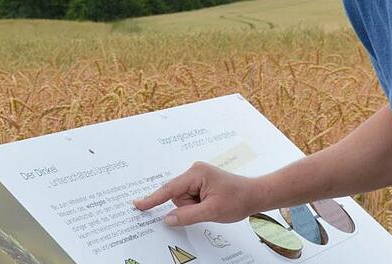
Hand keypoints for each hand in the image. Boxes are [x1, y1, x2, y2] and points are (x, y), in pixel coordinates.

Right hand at [133, 162, 263, 226]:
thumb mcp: (212, 211)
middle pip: (177, 197)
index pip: (169, 190)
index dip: (152, 199)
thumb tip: (168, 219)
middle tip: (209, 207)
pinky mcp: (201, 183)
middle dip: (189, 207)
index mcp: (196, 173)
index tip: (137, 204)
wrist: (254, 195)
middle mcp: (195, 172)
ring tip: (213, 204)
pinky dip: (197, 205)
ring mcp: (198, 177)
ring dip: (194, 207)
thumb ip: (187, 216)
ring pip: (183, 200)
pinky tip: (212, 203)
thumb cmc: (238, 199)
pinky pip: (190, 199)